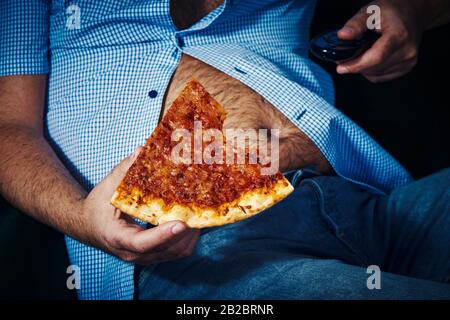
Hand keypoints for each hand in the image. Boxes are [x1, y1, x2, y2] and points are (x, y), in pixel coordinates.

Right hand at [82, 147, 199, 264]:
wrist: (87, 226)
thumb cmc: (96, 207)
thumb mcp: (106, 187)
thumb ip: (124, 170)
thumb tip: (141, 151)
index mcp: (118, 237)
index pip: (143, 243)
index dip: (164, 234)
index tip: (181, 223)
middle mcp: (132, 253)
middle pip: (167, 250)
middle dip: (187, 232)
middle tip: (200, 211)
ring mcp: (143, 257)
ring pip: (175, 253)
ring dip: (191, 236)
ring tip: (201, 213)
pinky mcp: (152, 254)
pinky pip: (175, 251)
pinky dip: (187, 238)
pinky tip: (193, 219)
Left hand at [336, 0, 423, 82]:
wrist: (412, 12)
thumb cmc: (391, 12)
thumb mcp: (371, 11)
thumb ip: (356, 23)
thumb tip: (343, 35)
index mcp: (399, 35)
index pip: (376, 58)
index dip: (356, 65)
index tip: (341, 68)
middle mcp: (407, 50)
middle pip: (374, 68)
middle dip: (357, 65)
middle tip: (346, 57)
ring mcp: (409, 60)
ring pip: (376, 75)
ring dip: (364, 68)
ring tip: (362, 53)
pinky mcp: (407, 67)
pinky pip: (381, 77)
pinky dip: (372, 71)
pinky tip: (371, 59)